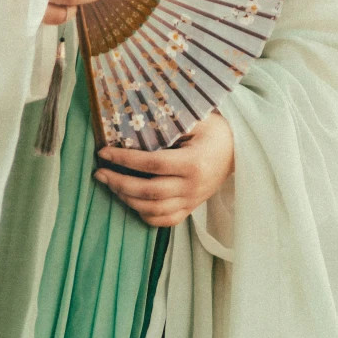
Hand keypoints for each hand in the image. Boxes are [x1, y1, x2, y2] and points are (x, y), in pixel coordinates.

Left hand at [95, 110, 233, 228]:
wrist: (238, 150)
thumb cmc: (214, 130)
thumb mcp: (197, 119)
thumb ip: (170, 120)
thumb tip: (134, 116)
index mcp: (193, 162)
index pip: (152, 163)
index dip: (125, 160)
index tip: (104, 153)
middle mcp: (192, 186)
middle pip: (149, 192)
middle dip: (119, 183)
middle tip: (99, 173)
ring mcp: (192, 200)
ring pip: (153, 210)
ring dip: (127, 199)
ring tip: (110, 184)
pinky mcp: (191, 208)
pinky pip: (165, 221)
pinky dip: (144, 215)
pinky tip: (130, 201)